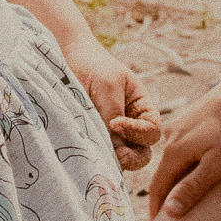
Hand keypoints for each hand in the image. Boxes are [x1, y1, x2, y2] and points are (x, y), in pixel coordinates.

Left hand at [62, 35, 162, 171]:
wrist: (67, 59)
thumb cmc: (93, 67)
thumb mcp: (107, 87)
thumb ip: (113, 115)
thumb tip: (117, 148)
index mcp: (142, 108)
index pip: (152, 130)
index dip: (139, 132)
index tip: (116, 123)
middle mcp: (131, 125)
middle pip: (143, 152)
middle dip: (133, 157)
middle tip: (118, 156)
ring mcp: (112, 136)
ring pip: (122, 158)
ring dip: (116, 161)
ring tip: (101, 158)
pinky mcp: (94, 141)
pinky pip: (101, 156)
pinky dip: (98, 159)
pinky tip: (89, 157)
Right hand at [147, 75, 220, 218]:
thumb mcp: (217, 164)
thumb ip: (193, 188)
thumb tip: (169, 212)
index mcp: (173, 152)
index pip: (157, 189)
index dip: (157, 211)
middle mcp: (170, 138)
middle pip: (163, 175)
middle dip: (164, 198)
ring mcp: (180, 126)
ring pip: (173, 161)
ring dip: (174, 181)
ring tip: (181, 200)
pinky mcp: (191, 119)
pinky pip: (182, 149)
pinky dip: (184, 165)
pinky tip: (194, 172)